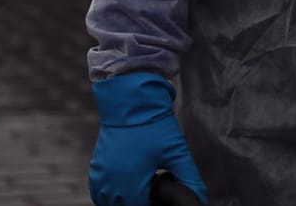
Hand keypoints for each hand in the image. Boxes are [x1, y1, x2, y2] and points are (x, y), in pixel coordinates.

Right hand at [89, 72, 208, 205]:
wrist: (132, 101)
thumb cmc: (153, 125)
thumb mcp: (176, 152)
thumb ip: (189, 177)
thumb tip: (199, 195)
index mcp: (130, 185)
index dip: (156, 200)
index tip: (161, 186)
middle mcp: (110, 185)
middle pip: (126, 205)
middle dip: (142, 199)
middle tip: (155, 180)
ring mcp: (100, 177)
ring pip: (111, 202)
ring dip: (125, 198)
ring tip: (142, 182)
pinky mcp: (96, 168)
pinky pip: (100, 192)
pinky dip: (111, 193)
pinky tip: (125, 185)